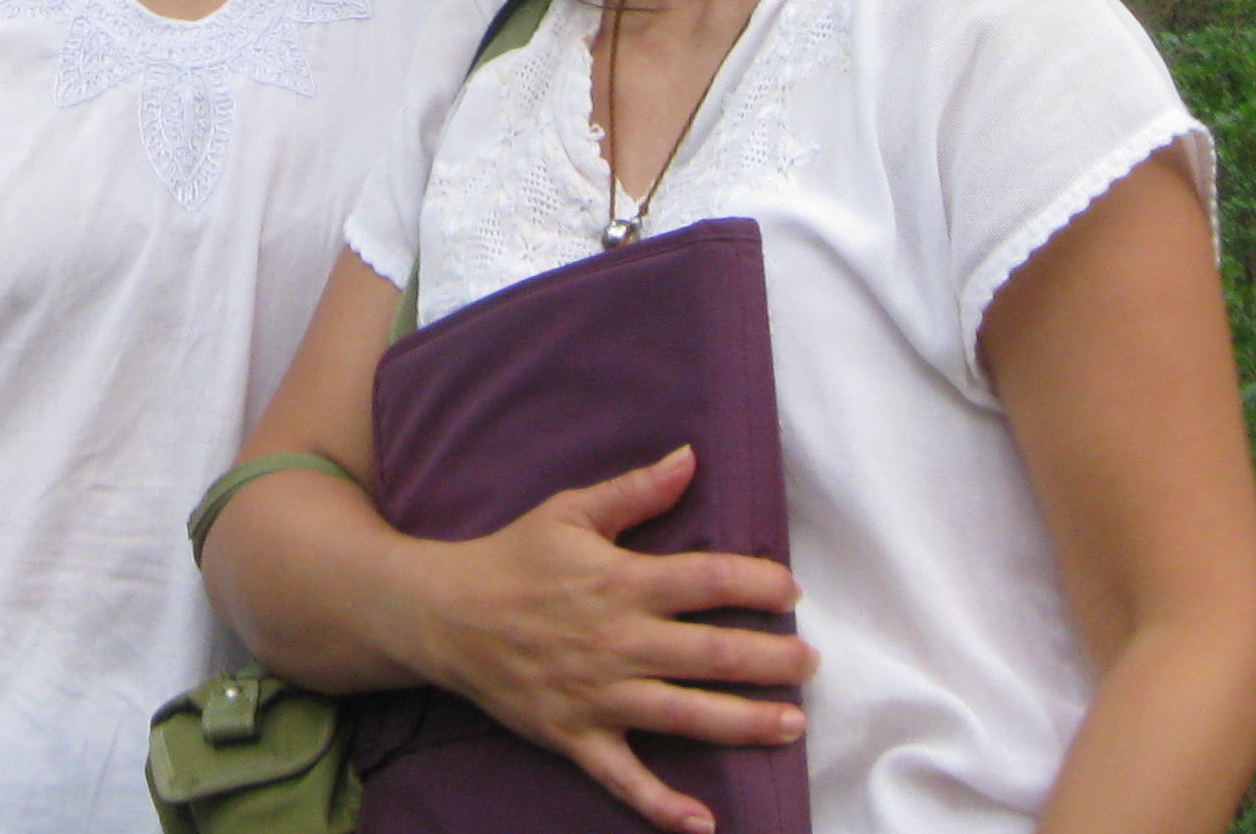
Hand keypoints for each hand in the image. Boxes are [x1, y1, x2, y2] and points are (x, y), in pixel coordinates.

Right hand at [396, 447, 812, 833]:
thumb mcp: (570, 510)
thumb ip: (636, 490)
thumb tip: (691, 458)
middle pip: (713, 653)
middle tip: (811, 664)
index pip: (709, 581)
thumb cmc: (513, 557)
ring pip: (687, 715)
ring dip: (745, 723)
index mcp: (622, 581)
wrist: (445, 614)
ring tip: (793, 724)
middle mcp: (619, 641)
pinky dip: (663, 806)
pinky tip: (703, 823)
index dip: (759, 585)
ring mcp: (599, 696)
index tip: (791, 591)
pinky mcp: (576, 737)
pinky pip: (626, 779)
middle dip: (772, 660)